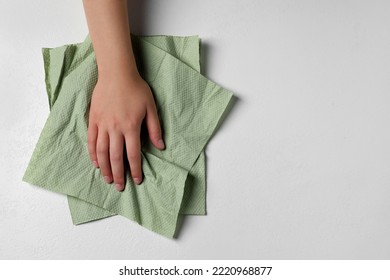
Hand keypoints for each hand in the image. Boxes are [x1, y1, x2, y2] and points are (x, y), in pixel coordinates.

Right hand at [87, 70, 164, 190]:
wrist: (117, 74)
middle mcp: (115, 129)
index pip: (133, 155)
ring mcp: (102, 125)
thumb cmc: (136, 89)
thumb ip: (155, 129)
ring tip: (107, 179)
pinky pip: (91, 140)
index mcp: (131, 127)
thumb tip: (161, 147)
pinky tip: (95, 163)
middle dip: (118, 174)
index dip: (135, 170)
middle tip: (120, 187)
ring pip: (101, 152)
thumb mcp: (151, 108)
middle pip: (115, 157)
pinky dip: (92, 154)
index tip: (137, 180)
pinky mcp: (93, 120)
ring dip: (104, 168)